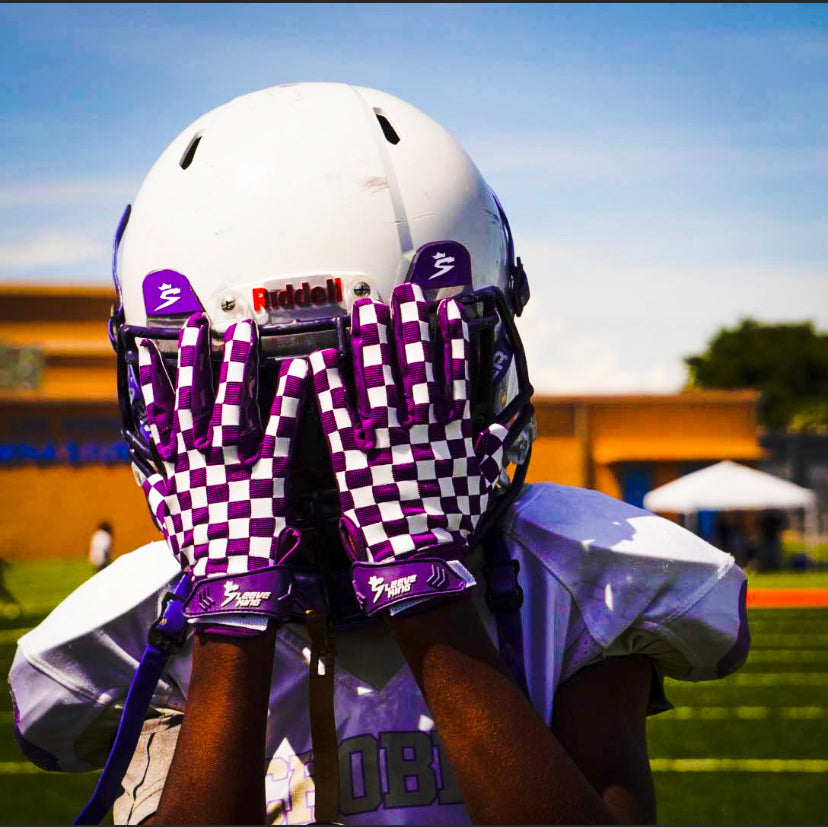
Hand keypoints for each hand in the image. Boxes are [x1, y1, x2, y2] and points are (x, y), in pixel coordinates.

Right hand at [138, 312, 308, 633]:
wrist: (230, 588)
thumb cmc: (203, 554)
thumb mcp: (171, 520)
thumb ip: (160, 491)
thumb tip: (148, 474)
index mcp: (177, 468)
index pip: (159, 415)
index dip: (152, 379)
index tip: (147, 348)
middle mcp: (200, 459)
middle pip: (193, 398)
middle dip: (194, 358)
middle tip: (197, 323)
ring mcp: (233, 466)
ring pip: (232, 406)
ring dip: (237, 366)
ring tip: (244, 333)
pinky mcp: (268, 476)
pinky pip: (280, 431)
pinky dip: (289, 400)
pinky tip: (299, 371)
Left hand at [309, 283, 506, 614]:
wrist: (415, 564)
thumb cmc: (449, 527)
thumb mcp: (481, 488)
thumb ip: (490, 454)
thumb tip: (504, 431)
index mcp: (450, 432)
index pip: (452, 373)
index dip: (450, 337)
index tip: (446, 308)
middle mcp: (418, 427)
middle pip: (414, 365)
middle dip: (409, 325)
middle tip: (403, 293)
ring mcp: (384, 440)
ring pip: (378, 380)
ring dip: (372, 341)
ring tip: (368, 309)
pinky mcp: (352, 457)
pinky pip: (337, 415)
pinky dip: (328, 386)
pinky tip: (321, 358)